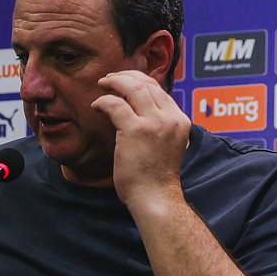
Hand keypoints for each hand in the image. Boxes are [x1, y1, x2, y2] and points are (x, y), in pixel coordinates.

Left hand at [92, 70, 190, 211]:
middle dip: (126, 76)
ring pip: (133, 87)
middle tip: (110, 79)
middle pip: (147, 83)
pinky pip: (116, 104)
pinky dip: (103, 100)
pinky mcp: (136, 130)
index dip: (140, 81)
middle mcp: (170, 118)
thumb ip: (159, 127)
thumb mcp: (167, 146)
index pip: (160, 90)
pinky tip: (96, 105)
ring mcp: (154, 123)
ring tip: (102, 84)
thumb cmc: (156, 178)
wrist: (155, 198)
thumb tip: (141, 112)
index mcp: (180, 121)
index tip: (124, 83)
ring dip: (114, 82)